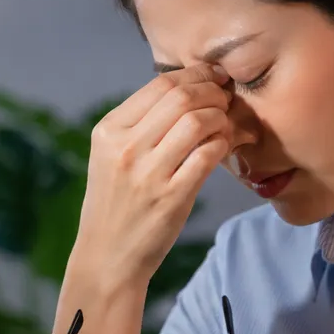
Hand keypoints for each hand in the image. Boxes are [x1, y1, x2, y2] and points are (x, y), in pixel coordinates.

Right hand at [70, 64, 233, 291]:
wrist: (107, 258)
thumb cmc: (116, 204)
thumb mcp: (112, 157)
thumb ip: (140, 125)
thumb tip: (188, 91)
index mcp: (109, 131)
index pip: (160, 85)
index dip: (195, 75)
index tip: (213, 79)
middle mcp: (125, 148)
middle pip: (181, 97)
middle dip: (213, 92)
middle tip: (226, 99)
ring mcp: (148, 173)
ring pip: (197, 122)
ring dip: (221, 117)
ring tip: (226, 125)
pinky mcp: (171, 197)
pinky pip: (208, 155)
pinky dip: (223, 144)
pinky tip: (225, 148)